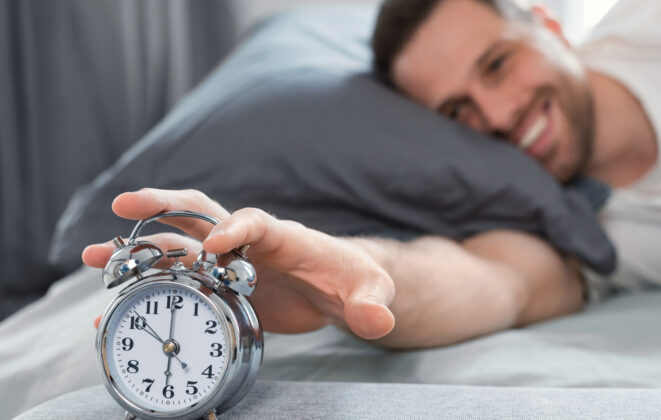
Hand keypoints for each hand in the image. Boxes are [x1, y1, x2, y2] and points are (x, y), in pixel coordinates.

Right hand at [84, 189, 395, 339]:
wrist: (340, 289)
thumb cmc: (355, 282)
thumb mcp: (370, 294)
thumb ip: (372, 306)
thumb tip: (378, 323)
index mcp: (285, 236)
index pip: (255, 222)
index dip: (234, 229)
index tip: (213, 246)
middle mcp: (250, 242)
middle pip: (202, 214)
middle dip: (165, 206)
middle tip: (124, 204)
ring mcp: (231, 262)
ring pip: (178, 246)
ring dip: (139, 248)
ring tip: (95, 256)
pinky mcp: (221, 284)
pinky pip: (179, 279)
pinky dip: (149, 284)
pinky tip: (118, 297)